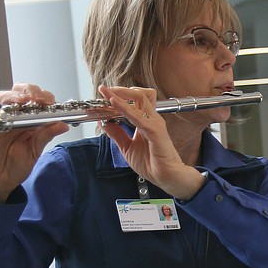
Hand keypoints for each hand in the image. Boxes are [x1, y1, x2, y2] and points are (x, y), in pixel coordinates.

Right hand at [0, 84, 69, 202]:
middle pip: (20, 92)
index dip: (44, 97)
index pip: (36, 101)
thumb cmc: (15, 167)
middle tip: (40, 98)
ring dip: (15, 95)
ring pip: (4, 97)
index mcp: (28, 121)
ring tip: (25, 100)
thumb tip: (63, 124)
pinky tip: (8, 112)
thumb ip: (46, 136)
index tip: (52, 102)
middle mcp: (13, 117)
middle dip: (31, 90)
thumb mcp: (35, 151)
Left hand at [97, 85, 203, 199]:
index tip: (101, 97)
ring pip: (139, 97)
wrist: (165, 177)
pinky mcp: (155, 130)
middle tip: (104, 89)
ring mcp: (154, 122)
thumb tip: (103, 122)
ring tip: (107, 93)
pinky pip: (137, 115)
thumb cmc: (152, 164)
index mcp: (145, 121)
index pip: (132, 102)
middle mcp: (151, 119)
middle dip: (119, 89)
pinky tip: (113, 103)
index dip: (117, 97)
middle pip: (137, 94)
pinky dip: (123, 107)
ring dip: (121, 94)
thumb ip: (116, 133)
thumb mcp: (126, 147)